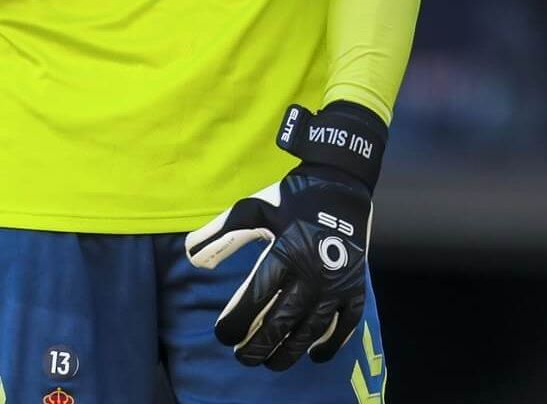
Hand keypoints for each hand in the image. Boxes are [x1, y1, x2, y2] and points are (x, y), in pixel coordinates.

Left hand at [183, 102, 387, 370]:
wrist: (340, 183)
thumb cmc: (290, 198)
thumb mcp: (251, 208)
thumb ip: (220, 233)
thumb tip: (190, 256)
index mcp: (285, 251)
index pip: (255, 297)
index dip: (236, 321)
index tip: (222, 335)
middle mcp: (313, 271)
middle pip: (282, 321)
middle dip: (259, 346)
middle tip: (241, 357)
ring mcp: (337, 282)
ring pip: (311, 330)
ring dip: (289, 352)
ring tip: (269, 363)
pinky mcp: (355, 286)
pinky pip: (345, 324)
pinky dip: (331, 344)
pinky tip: (313, 356)